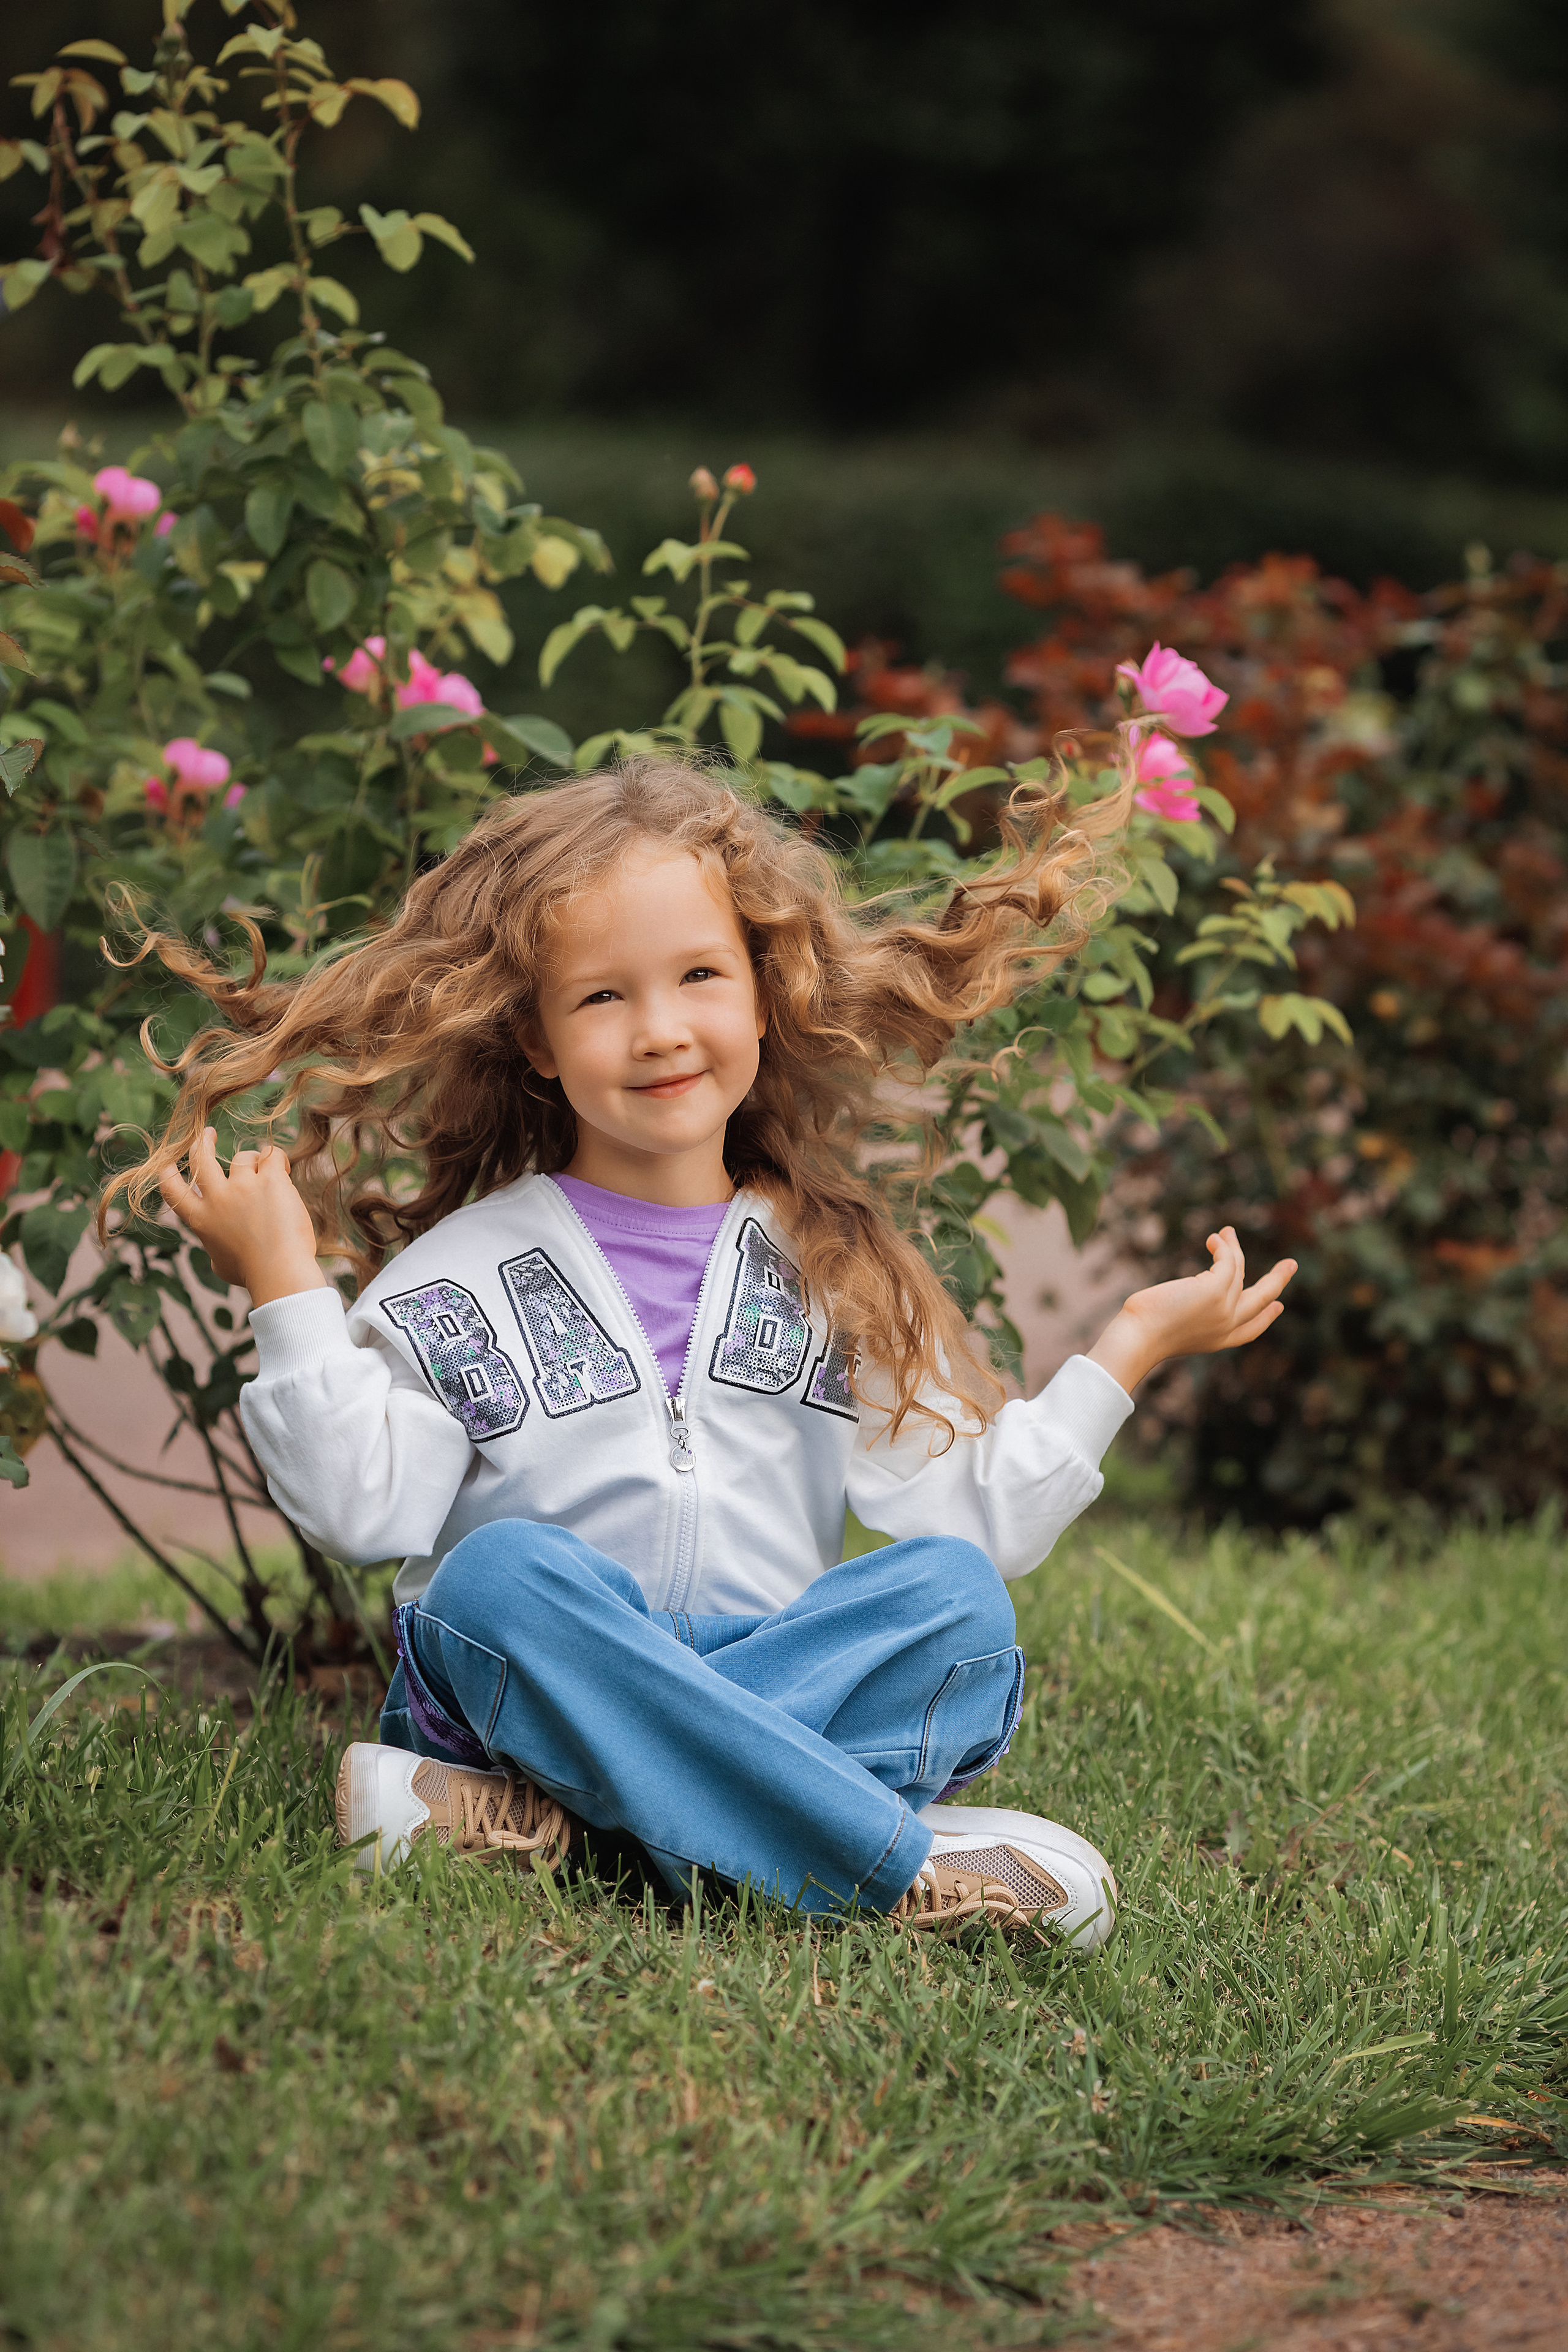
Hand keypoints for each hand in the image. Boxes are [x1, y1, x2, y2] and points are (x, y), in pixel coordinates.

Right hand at [159, 1127, 327, 1307]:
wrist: (278, 1272)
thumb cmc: (253, 1275)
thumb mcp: (220, 1265)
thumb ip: (215, 1248)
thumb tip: (216, 1248)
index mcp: (200, 1220)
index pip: (171, 1189)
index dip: (166, 1172)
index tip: (167, 1163)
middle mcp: (217, 1199)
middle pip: (200, 1158)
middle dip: (202, 1142)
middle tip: (207, 1133)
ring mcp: (242, 1186)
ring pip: (242, 1156)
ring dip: (254, 1162)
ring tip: (268, 1175)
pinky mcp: (269, 1180)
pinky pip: (272, 1156)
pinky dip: (277, 1161)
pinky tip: (283, 1171)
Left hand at [1087, 1226, 1295, 1395]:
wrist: (1137, 1338)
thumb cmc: (1141, 1331)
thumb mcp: (1172, 1324)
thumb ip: (1189, 1311)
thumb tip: (1191, 1286)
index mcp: (1218, 1341)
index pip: (1250, 1330)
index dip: (1266, 1317)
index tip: (1277, 1306)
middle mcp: (1226, 1327)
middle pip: (1262, 1300)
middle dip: (1278, 1280)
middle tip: (1291, 1264)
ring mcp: (1225, 1309)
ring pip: (1240, 1272)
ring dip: (1233, 1248)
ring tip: (1226, 1232)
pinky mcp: (1217, 1290)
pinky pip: (1228, 1260)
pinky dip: (1223, 1246)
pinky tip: (1213, 1238)